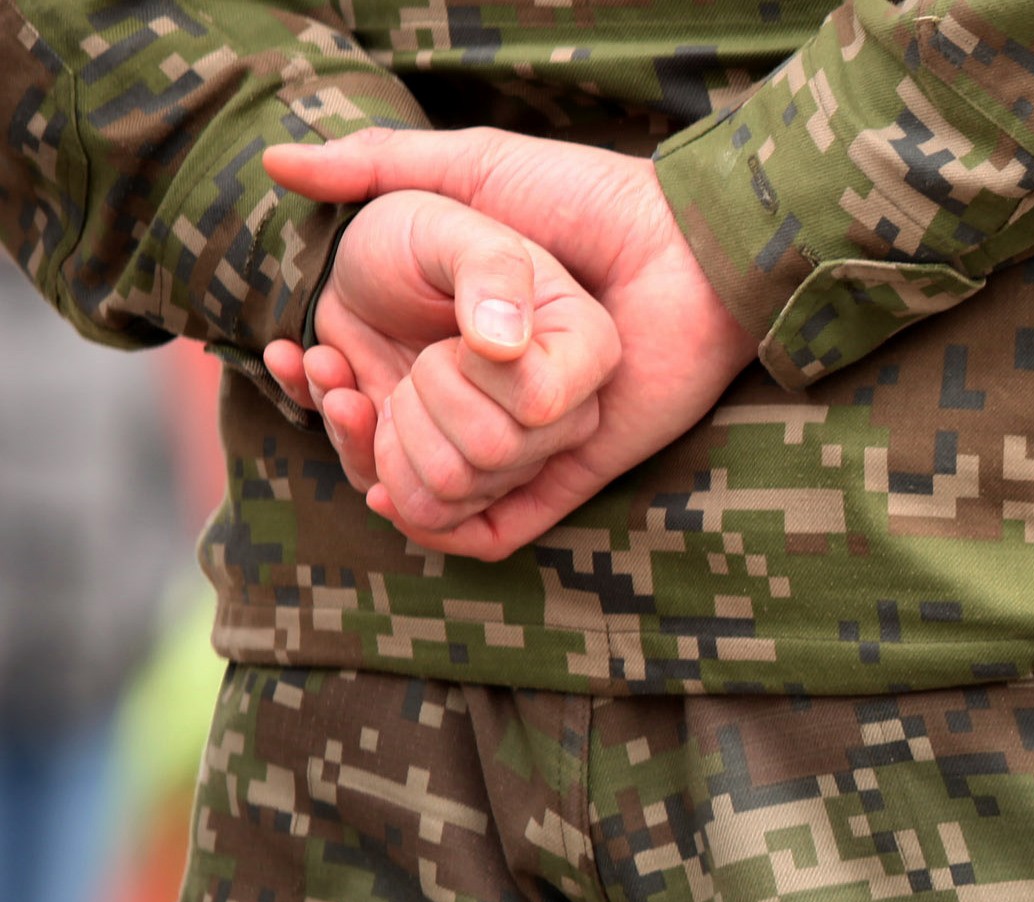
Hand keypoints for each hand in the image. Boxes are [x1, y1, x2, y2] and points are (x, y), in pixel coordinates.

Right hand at [264, 128, 758, 560]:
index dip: (322, 387)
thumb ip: (377, 162)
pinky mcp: (567, 478)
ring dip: (377, 462)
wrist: (681, 245)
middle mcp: (486, 396)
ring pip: (428, 490)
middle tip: (336, 378)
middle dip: (347, 424)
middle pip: (389, 450)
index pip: (367, 393)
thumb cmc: (582, 197)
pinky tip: (394, 485)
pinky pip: (486, 533)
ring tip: (360, 403)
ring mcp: (525, 440)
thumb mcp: (470, 169)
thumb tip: (277, 163)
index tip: (308, 358)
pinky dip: (435, 522)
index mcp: (454, 340)